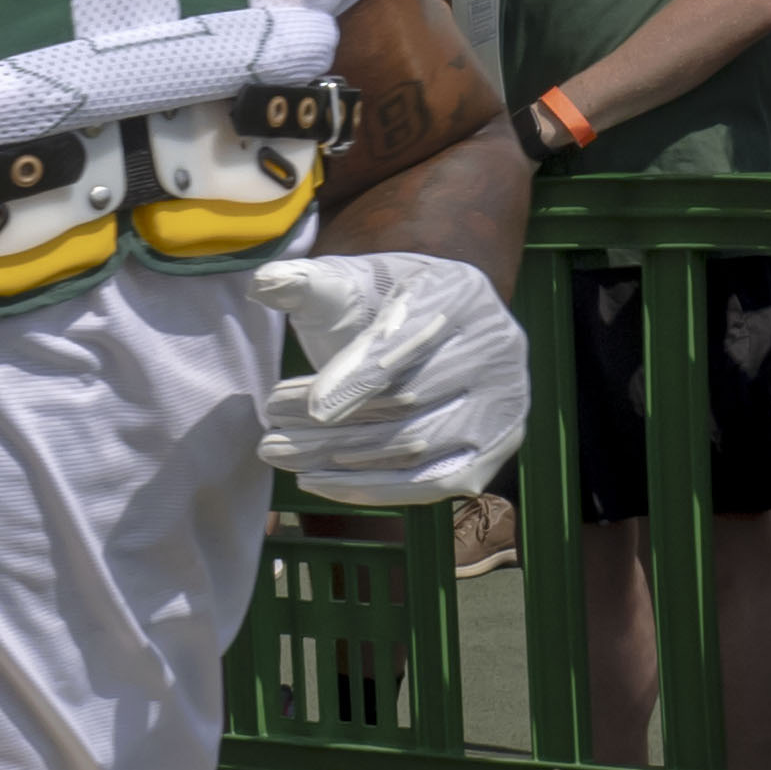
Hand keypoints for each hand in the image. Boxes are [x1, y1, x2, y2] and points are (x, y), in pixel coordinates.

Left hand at [250, 250, 530, 506]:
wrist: (428, 330)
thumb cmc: (378, 305)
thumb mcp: (346, 282)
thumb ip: (308, 282)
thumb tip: (267, 282)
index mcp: (462, 292)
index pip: (411, 338)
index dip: (360, 374)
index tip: (309, 405)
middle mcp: (498, 347)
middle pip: (409, 397)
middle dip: (333, 420)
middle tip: (269, 429)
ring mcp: (504, 402)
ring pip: (417, 443)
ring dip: (340, 455)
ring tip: (278, 451)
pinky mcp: (493, 449)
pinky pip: (432, 481)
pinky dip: (373, 487)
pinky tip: (318, 481)